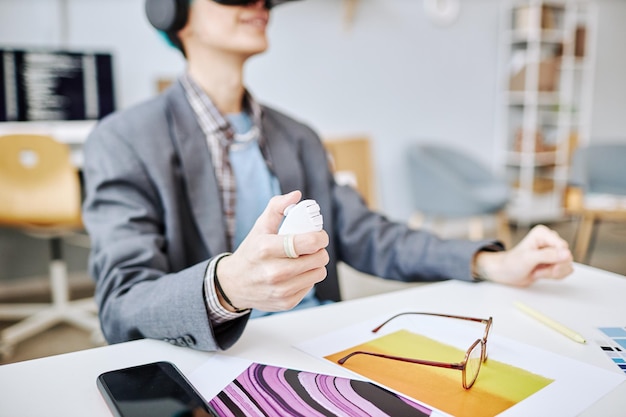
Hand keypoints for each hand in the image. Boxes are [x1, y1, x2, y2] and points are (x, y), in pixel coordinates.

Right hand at [215, 190, 329, 311]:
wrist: (233, 284)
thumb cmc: (251, 252)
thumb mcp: (260, 226)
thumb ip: (277, 207)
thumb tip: (296, 195)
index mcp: (266, 249)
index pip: (309, 243)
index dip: (320, 237)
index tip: (318, 235)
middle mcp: (273, 272)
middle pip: (318, 258)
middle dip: (319, 250)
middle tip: (311, 247)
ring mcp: (280, 290)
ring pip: (319, 273)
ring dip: (316, 264)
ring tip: (305, 259)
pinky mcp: (286, 303)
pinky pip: (311, 286)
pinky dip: (307, 278)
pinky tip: (296, 273)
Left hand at [474, 225, 572, 286]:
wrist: (505, 273)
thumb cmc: (512, 263)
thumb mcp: (528, 259)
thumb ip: (548, 255)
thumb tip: (567, 254)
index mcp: (543, 233)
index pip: (562, 246)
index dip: (558, 259)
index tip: (547, 265)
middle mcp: (549, 241)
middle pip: (567, 257)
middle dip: (553, 267)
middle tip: (538, 269)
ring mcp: (553, 252)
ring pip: (567, 265)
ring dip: (552, 273)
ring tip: (537, 271)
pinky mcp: (554, 262)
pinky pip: (564, 271)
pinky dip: (553, 276)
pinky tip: (541, 273)